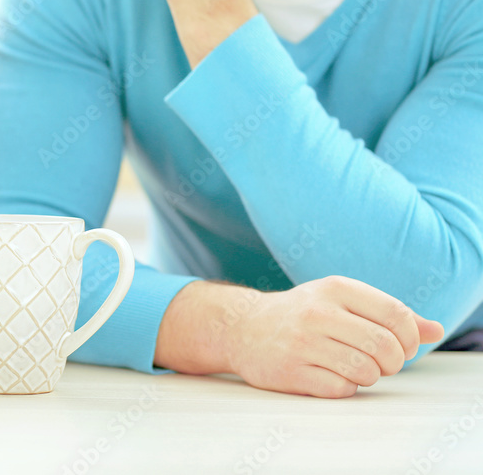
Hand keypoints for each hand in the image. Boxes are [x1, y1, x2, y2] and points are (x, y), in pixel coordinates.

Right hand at [228, 276, 443, 397]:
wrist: (241, 326)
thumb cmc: (303, 315)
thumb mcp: (342, 302)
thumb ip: (388, 315)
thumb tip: (435, 330)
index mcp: (335, 288)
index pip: (396, 315)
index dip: (409, 338)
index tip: (401, 346)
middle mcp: (318, 311)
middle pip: (385, 347)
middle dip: (392, 362)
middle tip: (381, 363)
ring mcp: (301, 341)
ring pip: (366, 371)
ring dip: (369, 377)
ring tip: (356, 369)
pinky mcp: (290, 370)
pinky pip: (340, 389)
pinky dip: (345, 388)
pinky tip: (331, 376)